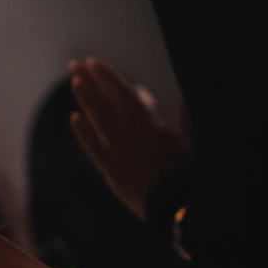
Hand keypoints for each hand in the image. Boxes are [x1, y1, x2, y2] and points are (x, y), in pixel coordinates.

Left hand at [68, 58, 190, 218]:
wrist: (174, 204)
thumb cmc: (188, 172)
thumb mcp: (193, 142)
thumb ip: (188, 117)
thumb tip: (188, 96)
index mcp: (150, 122)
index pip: (124, 92)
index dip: (108, 76)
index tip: (95, 62)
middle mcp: (129, 132)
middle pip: (105, 101)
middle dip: (91, 81)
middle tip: (76, 64)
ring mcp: (117, 150)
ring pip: (96, 120)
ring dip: (84, 100)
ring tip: (74, 81)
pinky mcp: (110, 169)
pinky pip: (92, 147)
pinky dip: (82, 132)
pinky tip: (74, 118)